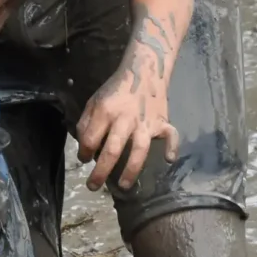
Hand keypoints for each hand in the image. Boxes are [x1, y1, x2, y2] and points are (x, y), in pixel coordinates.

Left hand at [74, 62, 178, 193]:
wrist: (144, 70)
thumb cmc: (116, 89)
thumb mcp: (95, 100)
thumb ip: (86, 122)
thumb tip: (85, 148)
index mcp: (105, 111)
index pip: (90, 139)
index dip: (84, 152)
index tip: (84, 160)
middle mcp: (125, 119)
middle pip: (112, 149)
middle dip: (101, 171)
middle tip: (93, 186)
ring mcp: (146, 121)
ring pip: (139, 149)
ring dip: (131, 169)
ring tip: (124, 186)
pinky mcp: (162, 121)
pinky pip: (171, 135)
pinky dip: (172, 147)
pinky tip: (169, 160)